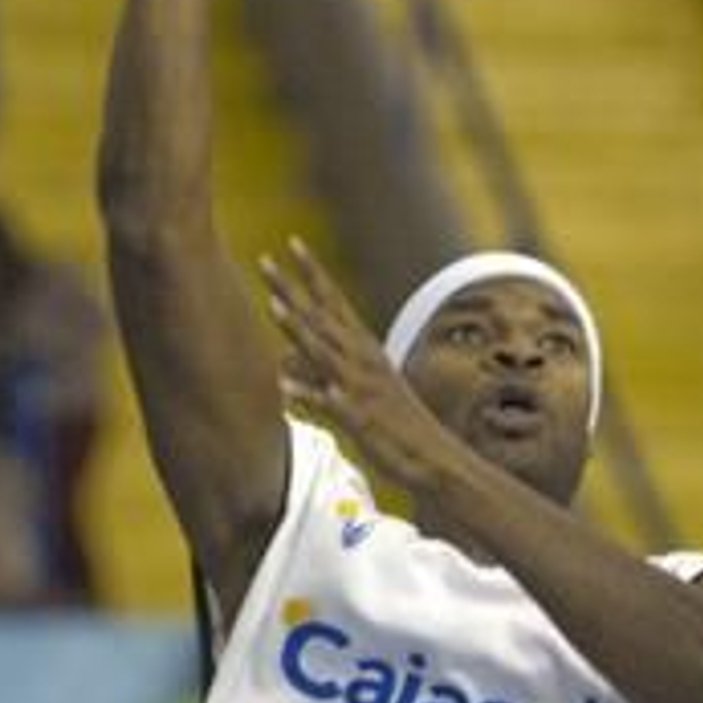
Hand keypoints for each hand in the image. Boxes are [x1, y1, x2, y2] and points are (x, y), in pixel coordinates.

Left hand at [261, 237, 450, 495]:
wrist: (438, 459)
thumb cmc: (398, 426)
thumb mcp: (360, 389)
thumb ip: (321, 371)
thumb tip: (283, 361)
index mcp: (366, 350)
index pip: (335, 302)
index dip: (313, 273)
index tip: (292, 243)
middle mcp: (364, 361)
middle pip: (322, 318)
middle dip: (293, 289)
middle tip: (264, 260)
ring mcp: (362, 388)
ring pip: (325, 353)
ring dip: (299, 331)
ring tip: (273, 307)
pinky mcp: (360, 419)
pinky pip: (331, 404)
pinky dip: (310, 393)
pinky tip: (285, 387)